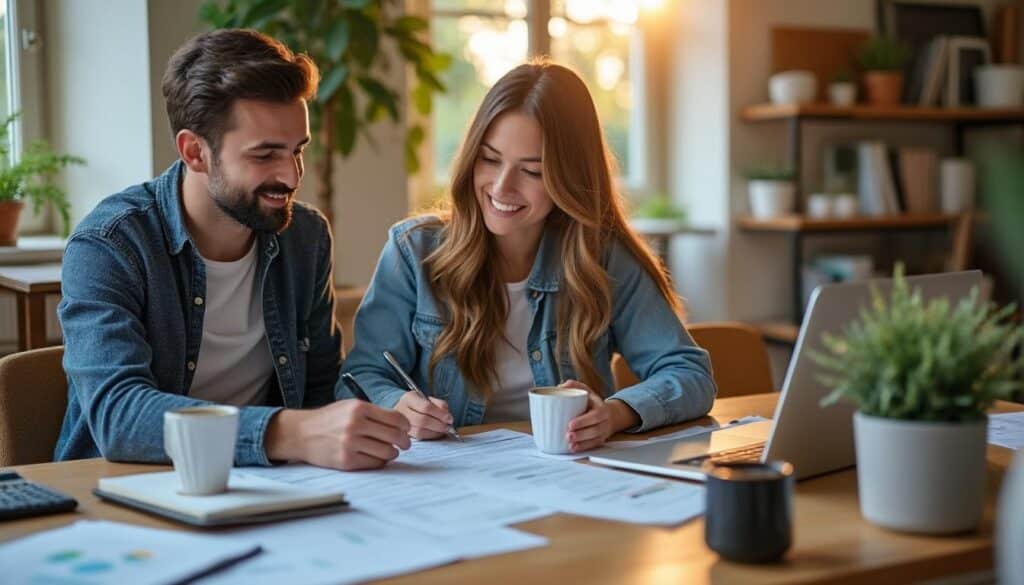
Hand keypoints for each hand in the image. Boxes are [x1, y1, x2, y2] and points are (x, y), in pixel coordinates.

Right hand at [265, 400, 410, 469]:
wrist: (301, 433)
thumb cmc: (329, 420)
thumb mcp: (350, 407)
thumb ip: (373, 413)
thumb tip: (401, 425)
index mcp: (359, 408)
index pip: (395, 418)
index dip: (405, 425)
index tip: (406, 429)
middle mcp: (355, 425)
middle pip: (394, 436)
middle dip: (404, 441)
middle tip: (404, 444)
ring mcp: (350, 444)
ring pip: (387, 452)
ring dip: (392, 453)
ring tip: (389, 451)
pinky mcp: (346, 461)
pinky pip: (374, 464)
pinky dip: (379, 461)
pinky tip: (375, 457)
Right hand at [395, 392, 453, 439]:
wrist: (405, 410)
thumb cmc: (420, 404)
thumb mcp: (430, 399)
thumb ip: (440, 404)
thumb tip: (447, 416)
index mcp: (409, 398)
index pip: (426, 407)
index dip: (440, 414)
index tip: (449, 418)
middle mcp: (402, 410)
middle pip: (422, 420)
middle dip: (438, 425)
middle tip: (447, 427)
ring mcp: (401, 423)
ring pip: (419, 431)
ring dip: (435, 432)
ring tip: (442, 431)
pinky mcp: (404, 433)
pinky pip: (418, 437)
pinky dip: (430, 436)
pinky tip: (435, 434)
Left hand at [564, 380, 639, 452]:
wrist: (608, 414)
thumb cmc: (592, 402)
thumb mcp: (586, 390)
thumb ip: (574, 386)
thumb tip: (560, 386)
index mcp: (602, 408)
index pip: (596, 415)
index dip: (584, 421)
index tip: (570, 424)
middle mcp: (604, 421)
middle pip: (595, 430)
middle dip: (581, 434)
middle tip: (568, 435)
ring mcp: (603, 432)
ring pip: (595, 439)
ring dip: (581, 443)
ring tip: (569, 443)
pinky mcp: (600, 440)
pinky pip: (593, 446)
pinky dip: (583, 448)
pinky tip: (573, 448)